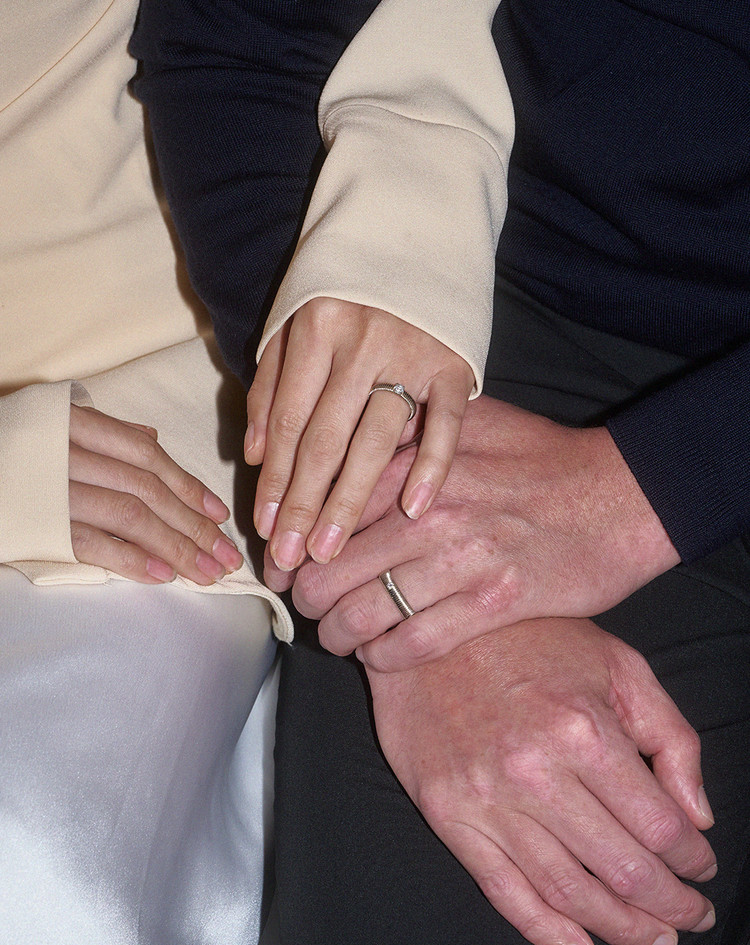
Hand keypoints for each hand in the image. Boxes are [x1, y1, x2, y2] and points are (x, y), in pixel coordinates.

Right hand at [68, 405, 242, 583]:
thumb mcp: (53, 427)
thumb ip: (105, 433)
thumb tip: (150, 439)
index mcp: (76, 424)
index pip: (148, 456)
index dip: (190, 487)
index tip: (221, 516)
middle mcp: (68, 453)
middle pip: (149, 490)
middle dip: (195, 526)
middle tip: (227, 556)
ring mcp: (53, 489)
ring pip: (130, 516)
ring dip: (176, 547)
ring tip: (206, 572)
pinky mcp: (39, 525)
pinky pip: (91, 543)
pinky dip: (131, 559)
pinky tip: (164, 576)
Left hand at [246, 297, 473, 572]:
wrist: (415, 233)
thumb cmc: (344, 288)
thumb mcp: (293, 322)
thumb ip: (271, 384)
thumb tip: (255, 454)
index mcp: (314, 329)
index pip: (287, 421)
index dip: (273, 479)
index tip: (264, 526)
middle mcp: (360, 343)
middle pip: (324, 440)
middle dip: (303, 505)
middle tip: (289, 557)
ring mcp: (411, 353)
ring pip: (375, 440)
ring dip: (349, 501)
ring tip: (328, 551)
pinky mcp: (454, 362)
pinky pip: (444, 424)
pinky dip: (431, 467)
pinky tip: (412, 511)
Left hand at [284, 395, 680, 669]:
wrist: (621, 495)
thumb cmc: (545, 457)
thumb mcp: (475, 421)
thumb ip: (414, 432)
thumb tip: (362, 444)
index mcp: (417, 467)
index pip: (327, 512)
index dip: (293, 547)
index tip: (284, 566)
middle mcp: (430, 513)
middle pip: (331, 568)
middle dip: (305, 597)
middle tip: (303, 608)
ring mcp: (461, 561)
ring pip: (365, 612)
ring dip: (337, 635)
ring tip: (334, 638)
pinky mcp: (493, 605)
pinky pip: (415, 643)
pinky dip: (384, 658)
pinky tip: (377, 657)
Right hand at [367, 617, 715, 944]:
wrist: (429, 628)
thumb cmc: (527, 638)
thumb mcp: (616, 663)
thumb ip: (669, 735)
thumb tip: (697, 813)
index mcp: (584, 731)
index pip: (660, 827)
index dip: (694, 861)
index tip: (703, 867)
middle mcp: (536, 773)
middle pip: (623, 870)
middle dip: (670, 905)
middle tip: (689, 915)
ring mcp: (487, 799)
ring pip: (569, 892)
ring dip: (622, 928)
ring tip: (651, 937)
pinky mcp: (448, 814)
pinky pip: (502, 890)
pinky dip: (546, 932)